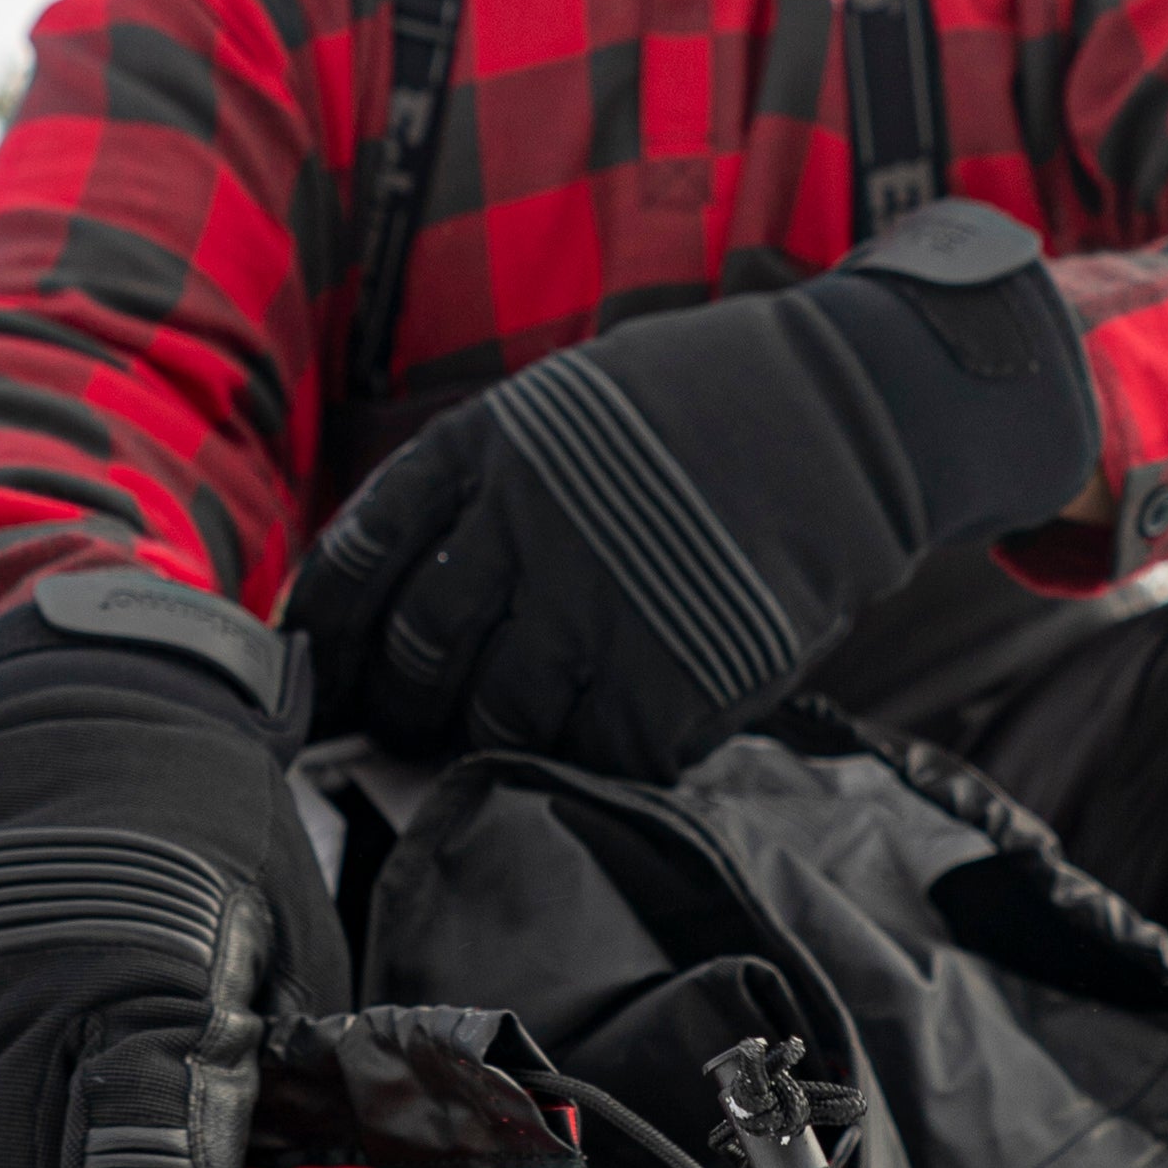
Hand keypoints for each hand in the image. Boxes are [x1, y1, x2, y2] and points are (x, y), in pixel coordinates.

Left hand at [289, 201, 1100, 781]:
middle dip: (404, 705)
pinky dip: (592, 757)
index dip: (331, 636)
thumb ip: (474, 493)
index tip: (319, 677)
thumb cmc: (696, 416)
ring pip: (499, 725)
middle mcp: (529, 530)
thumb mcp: (560, 410)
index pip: (364, 563)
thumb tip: (382, 605)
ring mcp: (601, 612)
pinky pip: (595, 756)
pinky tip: (610, 728)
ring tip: (512, 732)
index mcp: (486, 451)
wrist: (848, 420)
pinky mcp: (672, 683)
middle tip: (409, 726)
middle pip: (420, 661)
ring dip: (494, 742)